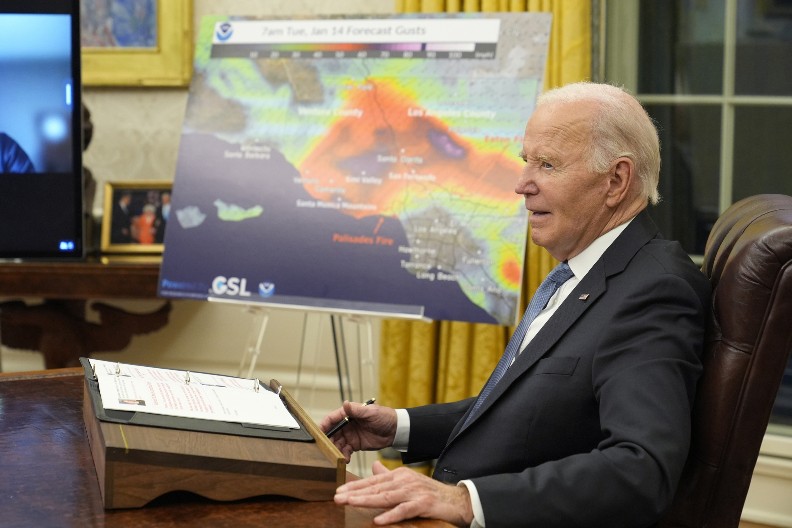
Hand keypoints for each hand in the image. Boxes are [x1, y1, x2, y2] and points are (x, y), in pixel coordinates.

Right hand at [320, 401, 396, 461]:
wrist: (396, 430)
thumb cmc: (384, 416)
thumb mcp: (370, 412)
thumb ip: (357, 410)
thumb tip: (345, 403)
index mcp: (348, 414)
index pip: (331, 419)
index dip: (323, 426)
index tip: (318, 434)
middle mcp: (346, 425)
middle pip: (331, 433)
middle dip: (327, 442)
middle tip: (326, 450)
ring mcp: (350, 435)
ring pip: (337, 444)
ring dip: (335, 451)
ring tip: (337, 457)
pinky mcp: (354, 445)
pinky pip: (345, 451)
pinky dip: (343, 456)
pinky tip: (345, 460)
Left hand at [335, 461, 473, 525]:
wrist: (456, 499)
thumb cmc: (429, 492)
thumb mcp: (407, 480)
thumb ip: (389, 475)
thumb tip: (374, 468)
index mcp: (399, 475)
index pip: (372, 480)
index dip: (355, 485)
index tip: (339, 490)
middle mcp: (404, 481)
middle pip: (376, 487)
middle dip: (355, 492)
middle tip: (337, 497)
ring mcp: (414, 492)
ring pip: (386, 496)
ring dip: (367, 500)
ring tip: (351, 503)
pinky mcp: (423, 504)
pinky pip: (404, 510)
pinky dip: (391, 515)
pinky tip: (378, 520)